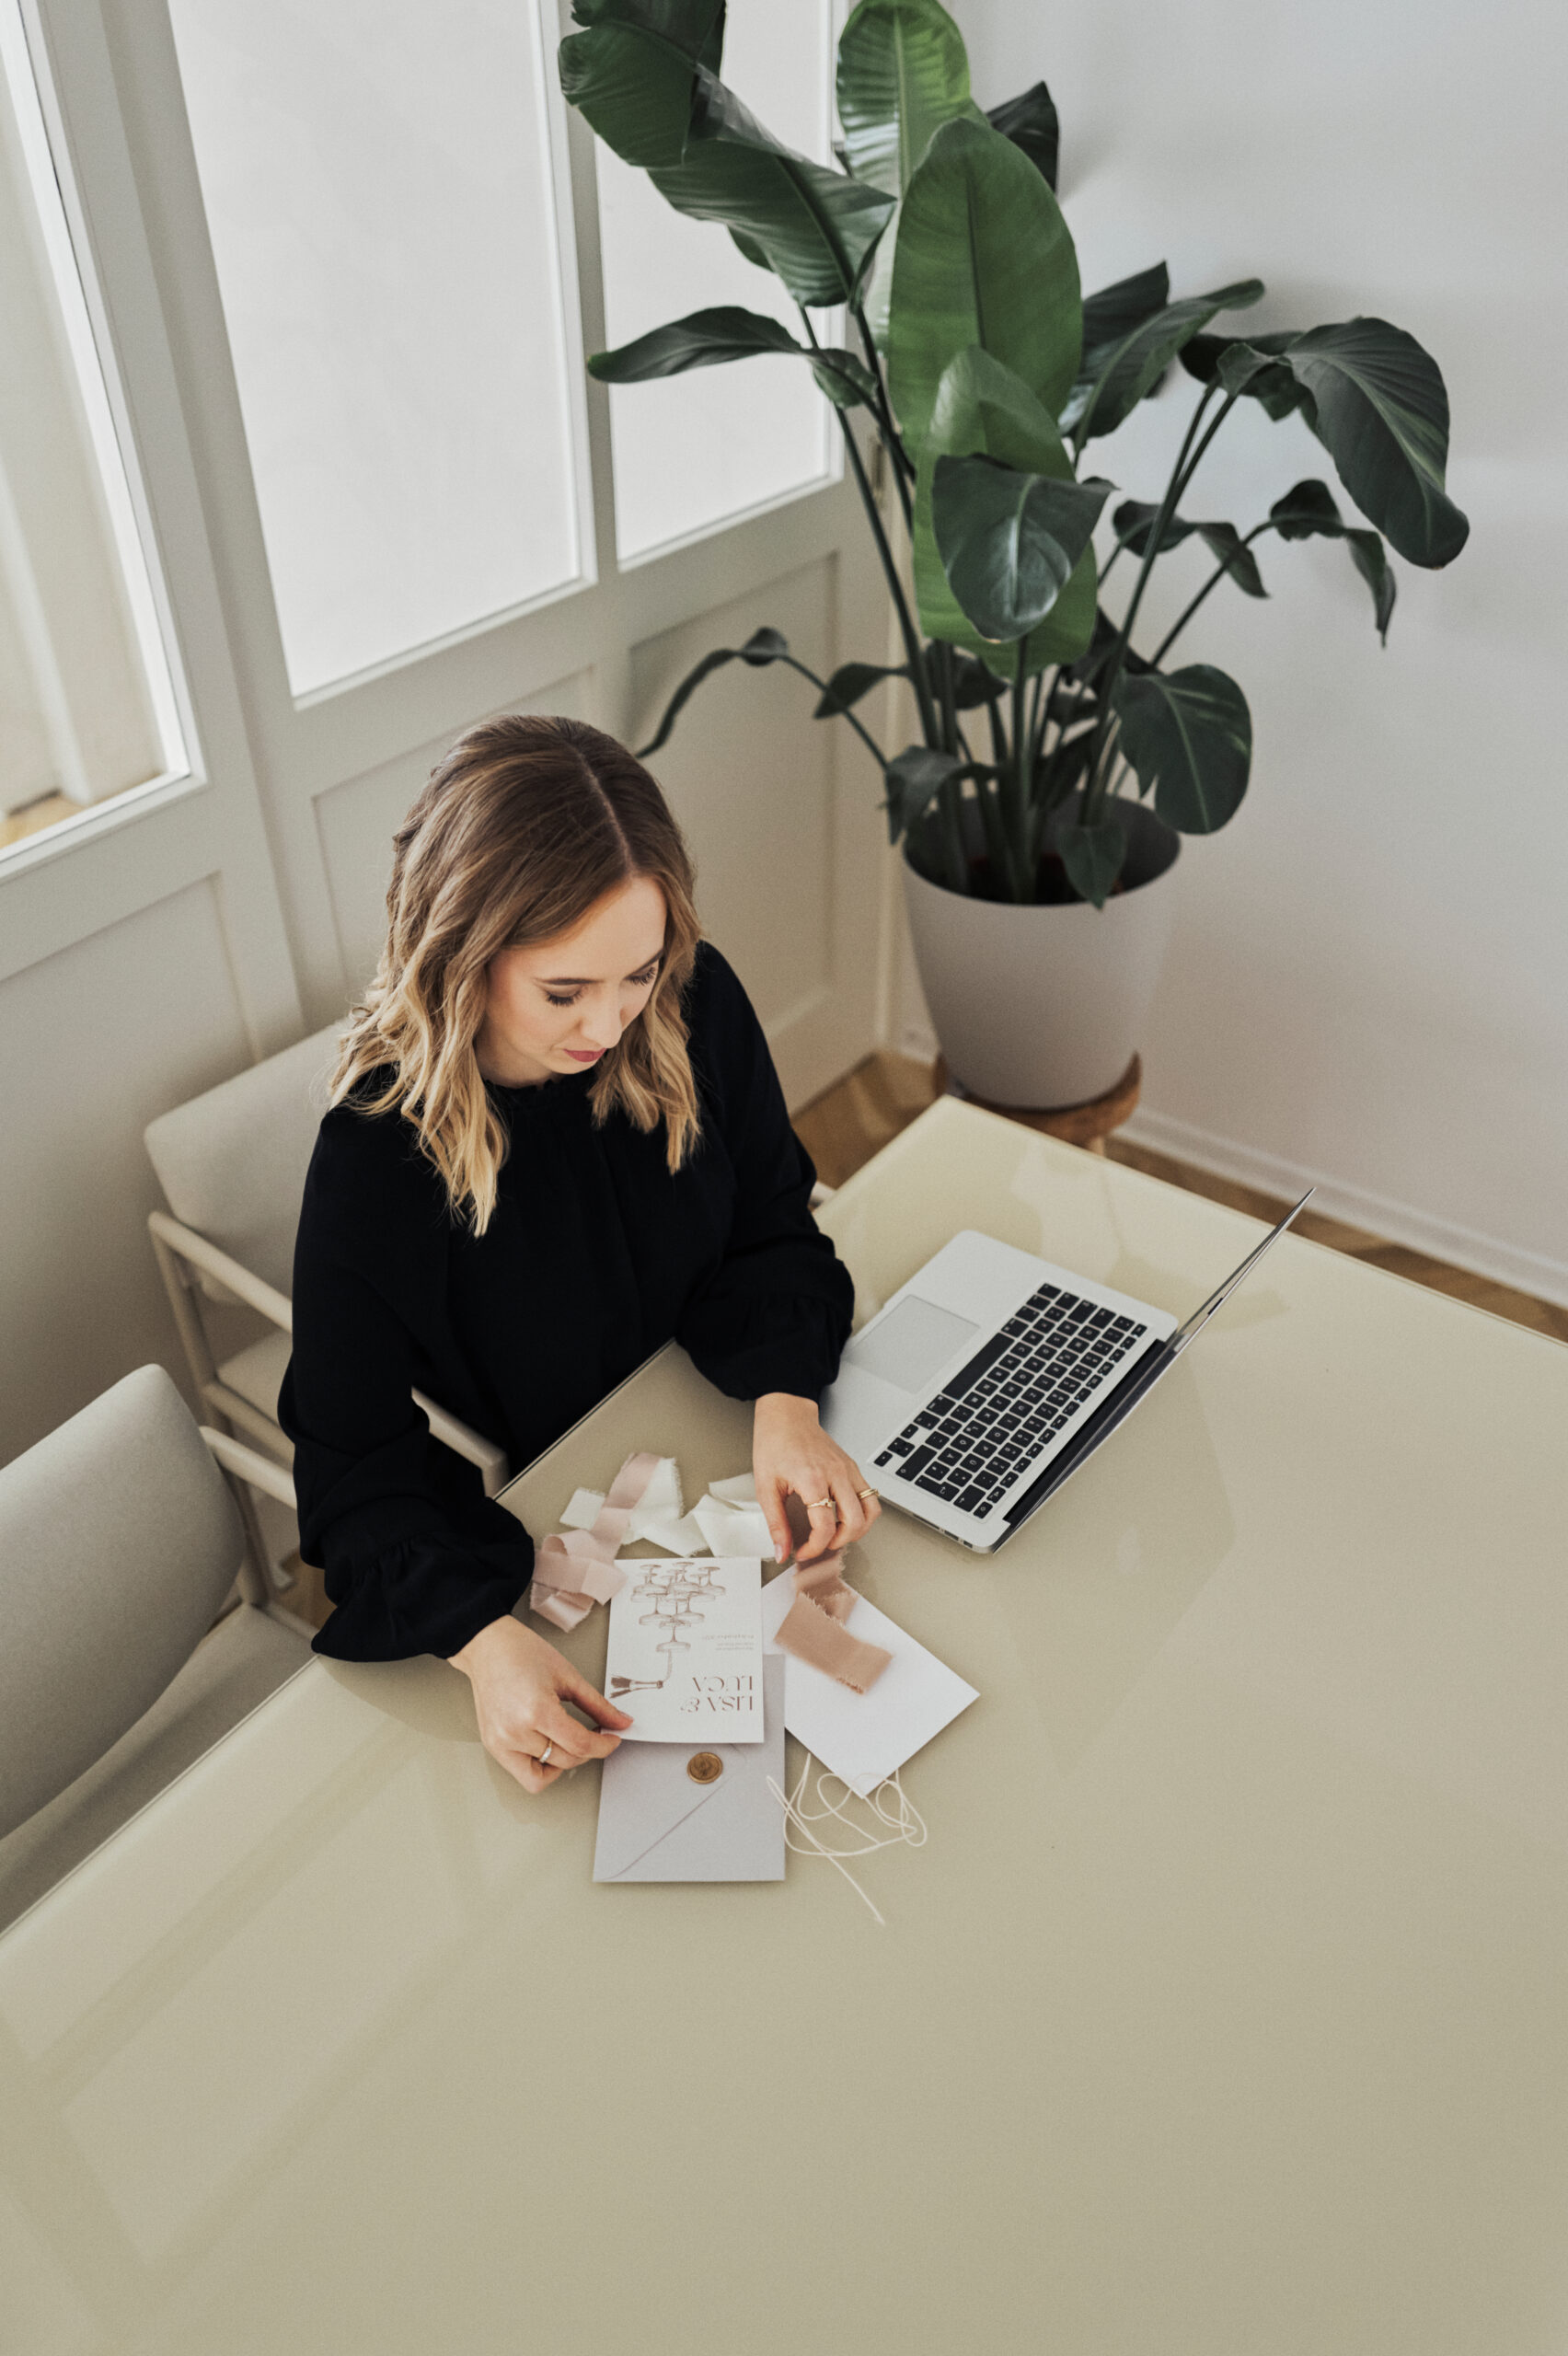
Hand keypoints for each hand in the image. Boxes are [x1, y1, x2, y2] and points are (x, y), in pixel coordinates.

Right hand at [448, 1614, 631, 1793]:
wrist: (488, 1647)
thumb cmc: (520, 1653)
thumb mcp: (568, 1675)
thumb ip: (597, 1704)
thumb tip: (620, 1721)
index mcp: (536, 1711)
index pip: (579, 1745)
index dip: (604, 1746)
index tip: (612, 1739)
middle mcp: (515, 1732)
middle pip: (565, 1760)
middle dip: (588, 1751)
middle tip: (595, 1734)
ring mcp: (501, 1742)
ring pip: (544, 1775)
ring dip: (564, 1762)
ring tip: (569, 1741)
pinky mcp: (493, 1747)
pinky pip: (523, 1775)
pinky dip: (541, 1768)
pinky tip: (549, 1748)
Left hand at [753, 1391, 881, 1565]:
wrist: (786, 1416)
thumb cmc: (774, 1443)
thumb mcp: (766, 1487)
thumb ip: (776, 1523)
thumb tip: (781, 1550)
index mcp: (812, 1479)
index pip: (825, 1527)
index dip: (814, 1548)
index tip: (802, 1551)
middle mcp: (836, 1474)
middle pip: (854, 1522)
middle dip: (838, 1543)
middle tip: (821, 1545)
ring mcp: (848, 1470)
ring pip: (871, 1511)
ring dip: (857, 1530)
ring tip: (837, 1534)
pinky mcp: (852, 1468)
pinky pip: (870, 1497)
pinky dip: (862, 1513)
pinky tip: (843, 1517)